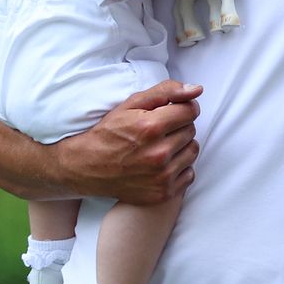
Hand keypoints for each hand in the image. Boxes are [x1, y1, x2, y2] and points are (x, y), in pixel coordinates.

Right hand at [54, 81, 202, 204]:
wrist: (86, 168)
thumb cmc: (109, 133)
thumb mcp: (131, 104)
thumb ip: (166, 92)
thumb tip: (196, 90)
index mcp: (151, 127)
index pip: (191, 111)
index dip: (182, 108)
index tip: (170, 112)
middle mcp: (158, 153)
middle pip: (191, 130)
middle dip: (178, 127)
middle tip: (158, 131)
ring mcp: (162, 176)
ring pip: (192, 151)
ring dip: (181, 146)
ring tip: (159, 146)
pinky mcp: (163, 193)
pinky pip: (189, 174)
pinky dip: (179, 168)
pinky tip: (160, 164)